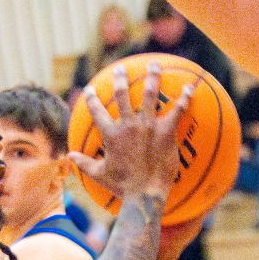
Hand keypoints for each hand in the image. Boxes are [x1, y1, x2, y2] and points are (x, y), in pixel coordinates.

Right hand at [70, 60, 192, 210]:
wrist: (145, 194)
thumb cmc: (122, 186)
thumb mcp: (100, 174)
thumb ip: (84, 163)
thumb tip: (70, 156)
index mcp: (111, 134)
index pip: (97, 112)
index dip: (91, 99)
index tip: (89, 89)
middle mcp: (128, 125)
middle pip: (122, 95)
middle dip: (120, 79)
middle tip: (120, 69)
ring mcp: (148, 127)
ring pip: (149, 94)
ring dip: (152, 77)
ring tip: (153, 65)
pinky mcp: (166, 132)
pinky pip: (177, 111)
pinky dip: (183, 98)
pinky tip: (188, 87)